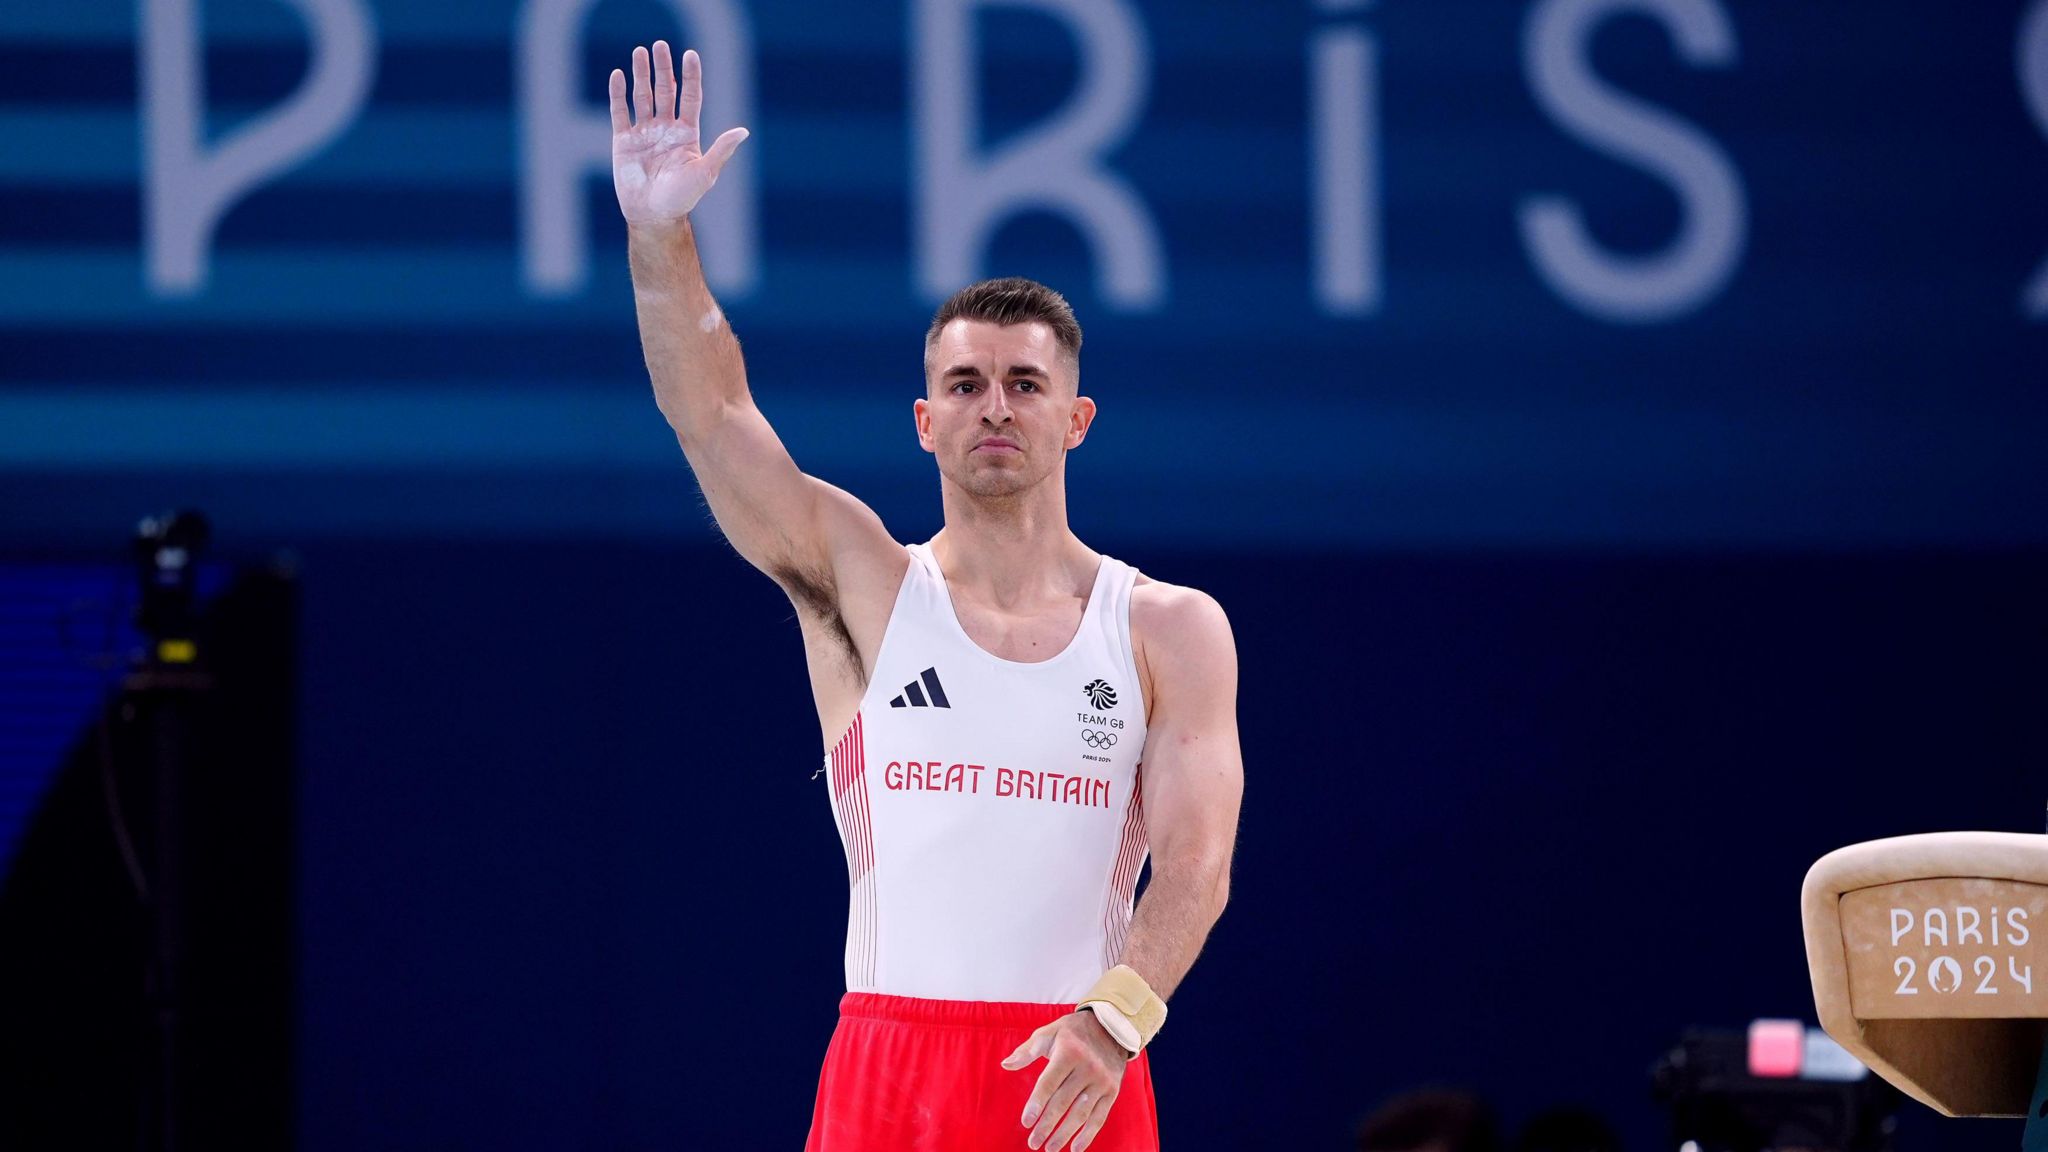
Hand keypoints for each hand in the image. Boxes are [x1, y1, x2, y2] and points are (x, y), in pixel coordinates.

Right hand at [609, 41, 748, 225]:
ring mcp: (644, 133)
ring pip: (642, 96)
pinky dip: (618, 94)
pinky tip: (619, 75)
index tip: (690, 54)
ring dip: (641, 74)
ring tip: (640, 51)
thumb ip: (721, 150)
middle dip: (662, 68)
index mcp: (687, 133)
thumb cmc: (682, 198)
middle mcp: (666, 129)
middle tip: (660, 45)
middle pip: (665, 91)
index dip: (690, 76)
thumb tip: (744, 131)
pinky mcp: (623, 141)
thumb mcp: (705, 172)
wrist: (653, 216)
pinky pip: (620, 112)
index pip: (690, 97)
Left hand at [1000, 1010, 1128, 1150]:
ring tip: (1050, 1148)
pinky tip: (1075, 1148)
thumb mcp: (1049, 1032)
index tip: (1026, 1122)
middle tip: (1033, 1143)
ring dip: (1064, 1134)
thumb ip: (1027, 1051)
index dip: (1036, 1104)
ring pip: (1081, 1113)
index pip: (1049, 1083)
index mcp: (1069, 1052)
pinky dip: (1087, 1135)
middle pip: (1063, 1102)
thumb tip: (1005, 1065)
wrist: (1111, 1027)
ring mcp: (1101, 1081)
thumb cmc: (1073, 1032)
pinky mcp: (1112, 1091)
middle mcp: (1088, 1067)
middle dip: (1047, 1125)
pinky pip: (1099, 1117)